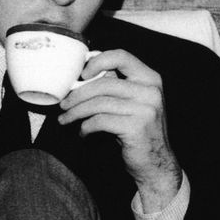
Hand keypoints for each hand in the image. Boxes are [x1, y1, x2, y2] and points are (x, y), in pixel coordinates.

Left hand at [57, 49, 181, 207]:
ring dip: (76, 112)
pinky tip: (83, 133)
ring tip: (65, 119)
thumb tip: (85, 71)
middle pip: (104, 83)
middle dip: (78, 94)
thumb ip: (117, 85)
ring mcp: (145, 109)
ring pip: (99, 103)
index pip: (121, 56)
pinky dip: (86, 127)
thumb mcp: (133, 103)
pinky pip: (100, 121)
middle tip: (64, 104)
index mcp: (150, 79)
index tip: (82, 74)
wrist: (156, 163)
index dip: (97, 61)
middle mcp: (151, 91)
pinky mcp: (136, 127)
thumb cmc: (138, 131)